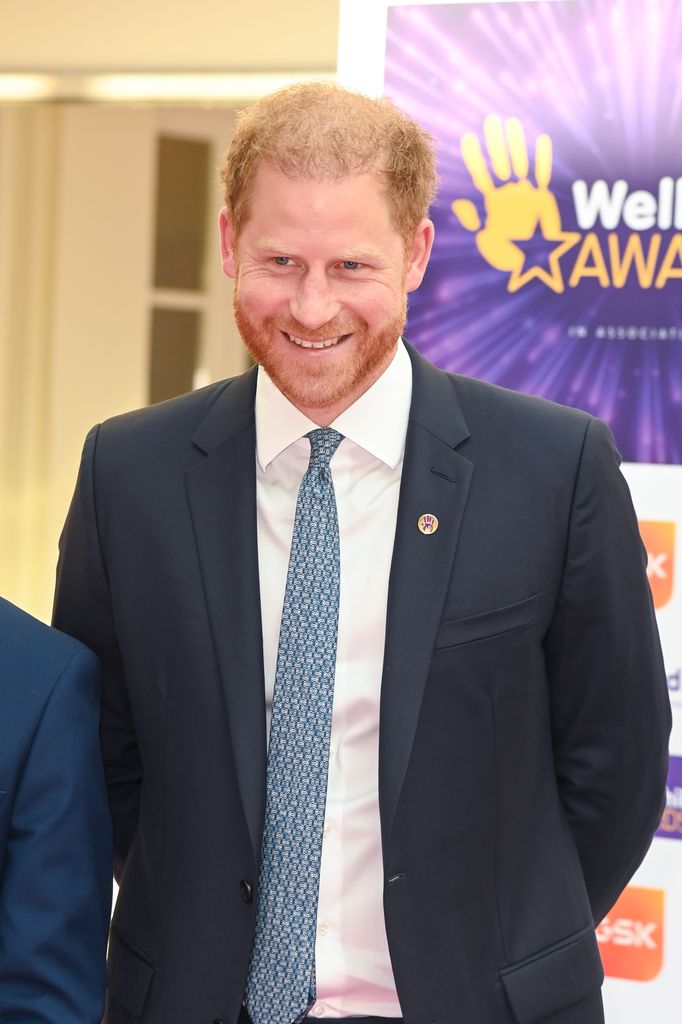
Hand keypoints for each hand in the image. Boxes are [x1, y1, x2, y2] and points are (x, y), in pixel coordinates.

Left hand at [452, 115, 561, 271]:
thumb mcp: (488, 239)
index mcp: (493, 203)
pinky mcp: (543, 198)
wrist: (533, 263)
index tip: (468, 139)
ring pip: (521, 163)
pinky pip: (543, 175)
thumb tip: (459, 204)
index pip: (482, 175)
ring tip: (512, 123)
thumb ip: (474, 221)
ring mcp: (526, 194)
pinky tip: (543, 140)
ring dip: (516, 144)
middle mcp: (509, 194)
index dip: (476, 157)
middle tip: (491, 120)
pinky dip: (544, 159)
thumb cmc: (509, 255)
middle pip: (501, 162)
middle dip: (496, 142)